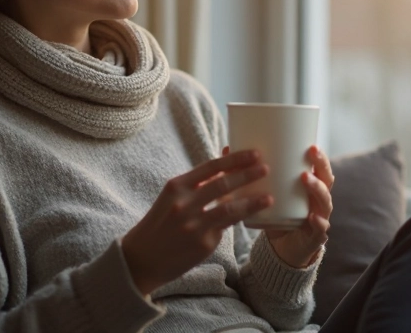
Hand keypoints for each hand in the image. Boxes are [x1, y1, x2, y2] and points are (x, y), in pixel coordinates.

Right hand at [121, 150, 272, 295]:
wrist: (141, 258)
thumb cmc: (160, 223)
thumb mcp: (172, 197)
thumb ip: (197, 184)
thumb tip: (225, 165)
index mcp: (177, 186)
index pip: (211, 167)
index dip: (235, 159)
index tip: (254, 153)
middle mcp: (185, 203)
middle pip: (223, 184)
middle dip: (248, 175)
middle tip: (266, 168)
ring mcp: (194, 225)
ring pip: (230, 208)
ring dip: (252, 201)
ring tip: (269, 197)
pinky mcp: (203, 244)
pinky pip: (226, 228)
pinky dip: (238, 221)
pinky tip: (252, 216)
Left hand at [224, 145, 333, 267]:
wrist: (283, 249)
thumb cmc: (277, 217)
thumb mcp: (266, 194)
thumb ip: (250, 174)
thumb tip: (227, 150)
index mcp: (310, 187)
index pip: (320, 168)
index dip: (318, 156)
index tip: (310, 144)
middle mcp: (318, 200)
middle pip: (326, 180)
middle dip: (321, 165)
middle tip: (311, 153)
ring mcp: (320, 217)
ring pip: (324, 201)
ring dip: (317, 188)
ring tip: (305, 178)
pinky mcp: (315, 236)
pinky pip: (320, 229)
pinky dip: (318, 223)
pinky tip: (312, 217)